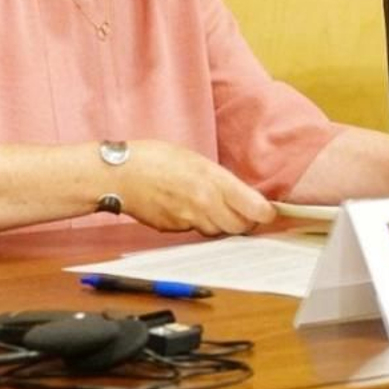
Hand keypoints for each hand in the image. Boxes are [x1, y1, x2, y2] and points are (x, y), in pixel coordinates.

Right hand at [115, 140, 275, 235]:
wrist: (119, 175)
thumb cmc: (154, 158)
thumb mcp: (193, 158)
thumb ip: (216, 177)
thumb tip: (234, 192)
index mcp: (211, 180)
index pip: (251, 206)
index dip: (264, 213)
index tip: (270, 212)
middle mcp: (203, 203)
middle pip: (238, 226)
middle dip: (246, 222)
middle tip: (248, 214)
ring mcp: (187, 219)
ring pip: (217, 230)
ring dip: (222, 224)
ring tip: (216, 208)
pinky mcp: (172, 229)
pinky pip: (194, 230)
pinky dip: (198, 223)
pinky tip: (188, 209)